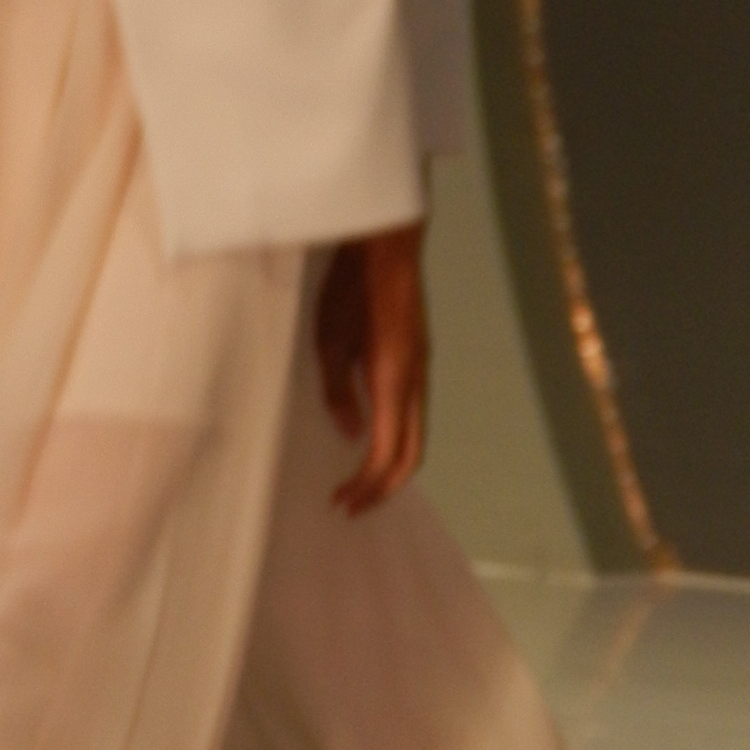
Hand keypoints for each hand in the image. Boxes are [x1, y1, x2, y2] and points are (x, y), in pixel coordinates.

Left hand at [315, 220, 428, 512]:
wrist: (386, 244)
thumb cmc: (350, 286)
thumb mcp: (329, 339)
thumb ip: (339, 390)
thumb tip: (350, 433)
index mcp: (394, 381)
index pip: (387, 454)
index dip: (366, 485)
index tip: (341, 503)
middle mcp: (416, 380)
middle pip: (412, 453)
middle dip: (384, 487)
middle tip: (353, 505)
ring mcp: (421, 367)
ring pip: (417, 433)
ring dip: (393, 464)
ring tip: (362, 480)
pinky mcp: (416, 355)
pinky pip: (414, 412)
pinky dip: (398, 438)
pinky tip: (373, 437)